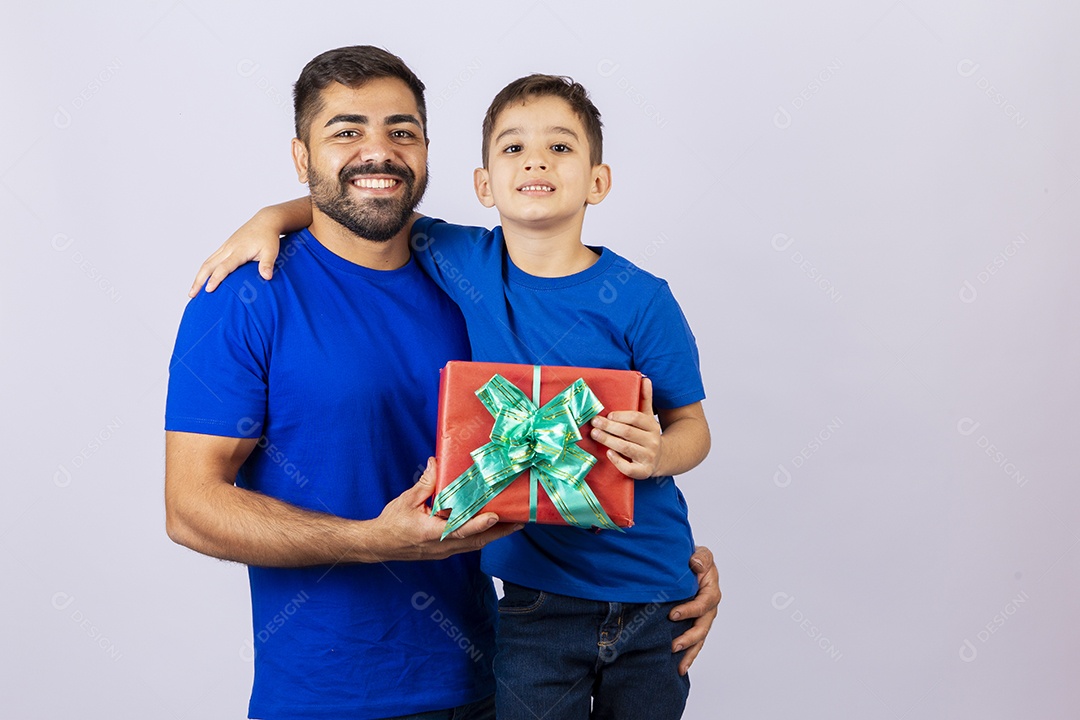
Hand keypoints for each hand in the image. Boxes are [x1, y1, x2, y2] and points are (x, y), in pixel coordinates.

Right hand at [189, 213, 282, 296]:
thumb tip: (267, 277)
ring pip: (207, 262)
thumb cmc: (269, 238)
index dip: (216, 278)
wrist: (265, 221)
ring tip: (193, 291)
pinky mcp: (226, 246)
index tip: (208, 290)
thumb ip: (267, 264)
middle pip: (209, 265)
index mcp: (239, 250)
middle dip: (199, 280)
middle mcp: (229, 248)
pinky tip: (203, 278)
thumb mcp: (271, 251)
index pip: (224, 266)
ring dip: (199, 276)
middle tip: (192, 295)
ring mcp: (225, 247)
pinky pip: (211, 259)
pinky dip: (205, 270)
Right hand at [367, 458, 522, 561]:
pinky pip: (468, 544)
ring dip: (495, 535)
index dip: (478, 524)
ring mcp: (444, 551)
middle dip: (500, 531)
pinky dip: (482, 535)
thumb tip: (437, 463)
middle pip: (475, 540)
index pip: (458, 530)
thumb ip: (425, 483)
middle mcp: (441, 546)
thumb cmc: (391, 523)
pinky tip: (493, 526)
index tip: (495, 516)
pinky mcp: (445, 551)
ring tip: (514, 523)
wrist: (379, 545)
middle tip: (520, 520)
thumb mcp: (407, 500)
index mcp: (429, 532)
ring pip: (475, 544)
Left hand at [589, 377, 661, 478]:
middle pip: (628, 432)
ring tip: (595, 434)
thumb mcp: (648, 417)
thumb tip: (645, 379)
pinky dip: (618, 461)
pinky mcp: (643, 471)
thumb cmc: (647, 435)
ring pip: (626, 448)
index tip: (608, 414)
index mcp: (652, 426)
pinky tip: (608, 453)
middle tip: (594, 422)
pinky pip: (629, 468)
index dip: (621, 416)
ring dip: (608, 440)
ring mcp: (648, 457)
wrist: (662, 458)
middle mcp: (652, 442)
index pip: (637, 418)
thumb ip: (645, 399)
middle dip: (609, 427)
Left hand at [669, 545, 719, 674]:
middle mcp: (709, 607)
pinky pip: (695, 642)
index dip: (690, 610)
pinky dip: (689, 655)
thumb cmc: (694, 558)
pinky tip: (679, 667)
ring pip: (700, 639)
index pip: (704, 603)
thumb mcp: (700, 553)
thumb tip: (696, 564)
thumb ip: (701, 558)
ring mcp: (703, 618)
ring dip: (689, 652)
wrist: (689, 564)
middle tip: (673, 645)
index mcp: (711, 590)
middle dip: (689, 638)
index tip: (672, 614)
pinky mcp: (695, 624)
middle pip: (703, 626)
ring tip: (678, 664)